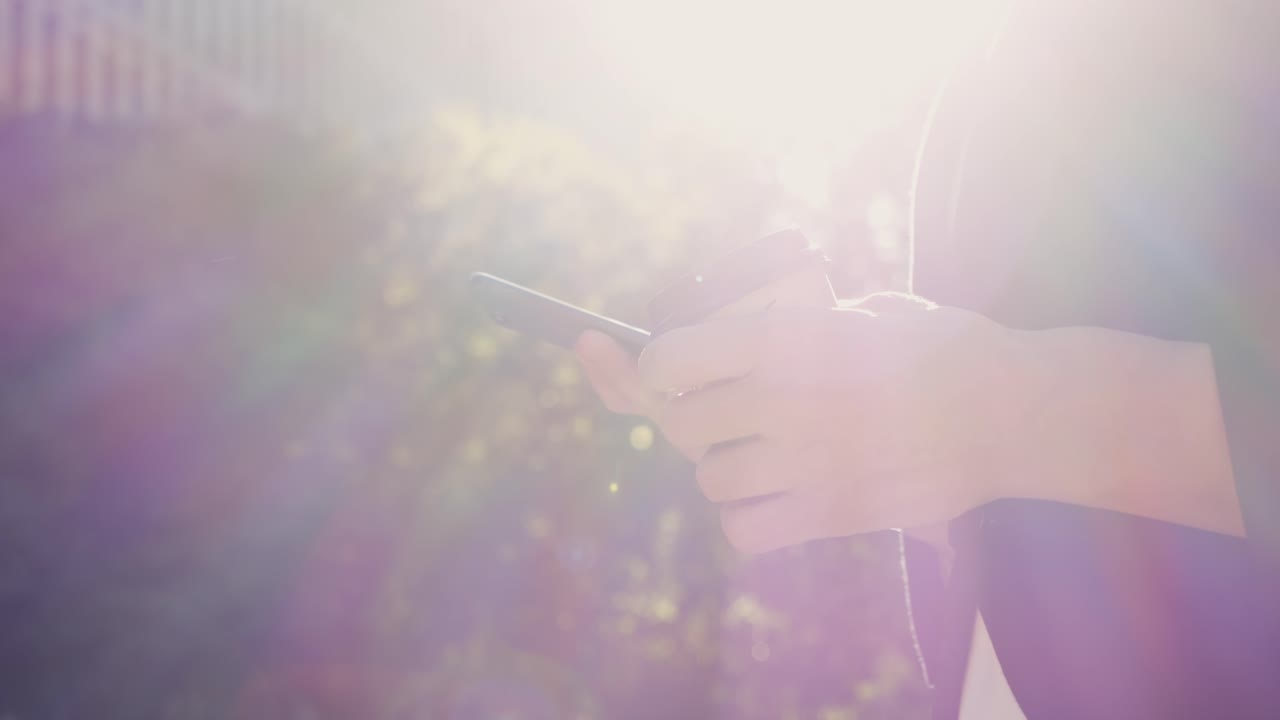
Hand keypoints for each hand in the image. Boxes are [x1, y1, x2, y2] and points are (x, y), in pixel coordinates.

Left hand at [577, 302, 1038, 552]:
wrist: (1013, 410)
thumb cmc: (940, 346)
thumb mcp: (860, 309)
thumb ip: (794, 326)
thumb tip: (734, 342)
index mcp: (782, 339)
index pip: (666, 362)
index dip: (655, 366)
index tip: (669, 369)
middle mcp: (781, 400)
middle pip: (678, 426)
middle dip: (692, 417)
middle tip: (727, 413)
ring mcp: (803, 463)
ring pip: (709, 480)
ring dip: (723, 467)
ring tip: (764, 452)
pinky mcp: (830, 515)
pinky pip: (743, 531)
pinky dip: (747, 518)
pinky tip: (775, 497)